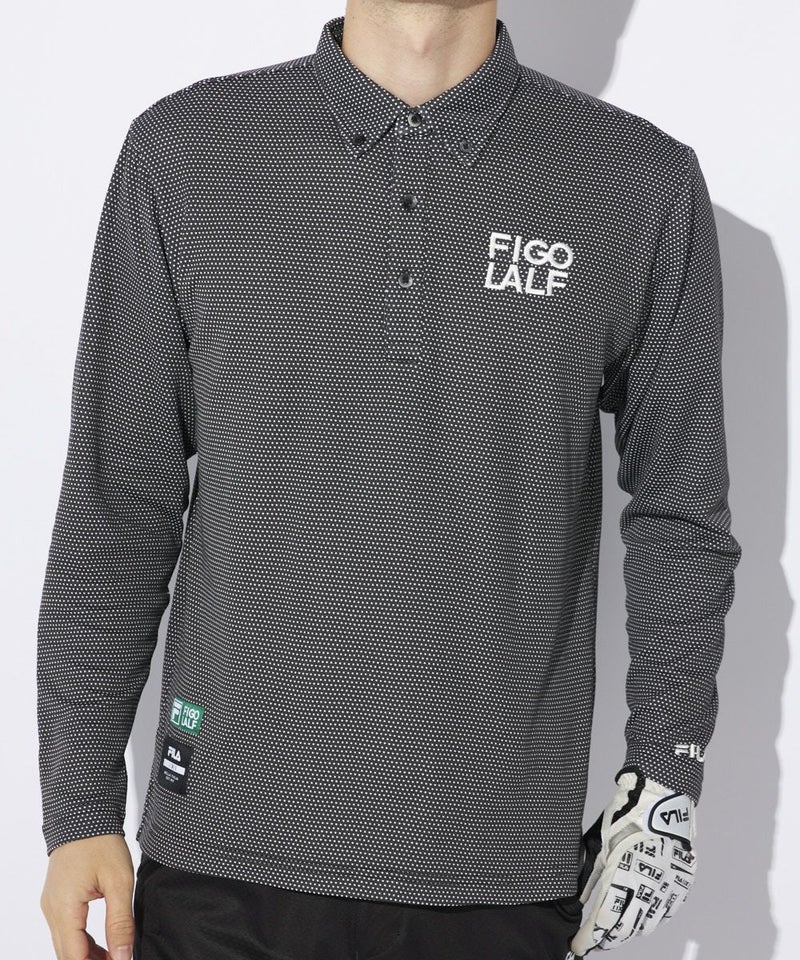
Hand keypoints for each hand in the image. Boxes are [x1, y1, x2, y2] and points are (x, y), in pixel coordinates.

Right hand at [40, 834, 135, 959]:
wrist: (84, 814)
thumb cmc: (101, 842)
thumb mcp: (119, 881)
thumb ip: (121, 922)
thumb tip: (124, 955)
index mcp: (64, 909)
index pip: (74, 957)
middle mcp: (52, 911)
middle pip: (67, 955)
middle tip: (119, 959)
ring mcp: (52, 906)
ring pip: (66, 945)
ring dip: (87, 956)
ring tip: (115, 956)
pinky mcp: (57, 900)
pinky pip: (67, 931)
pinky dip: (83, 942)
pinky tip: (103, 946)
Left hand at [566, 765, 696, 956]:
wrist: (662, 799)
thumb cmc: (627, 817)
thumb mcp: (600, 844)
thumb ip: (589, 875)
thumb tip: (576, 900)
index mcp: (623, 876)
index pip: (603, 920)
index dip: (588, 937)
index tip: (577, 945)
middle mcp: (648, 888)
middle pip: (624, 929)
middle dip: (606, 939)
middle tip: (593, 941)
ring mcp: (668, 888)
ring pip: (646, 925)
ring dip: (627, 931)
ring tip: (613, 933)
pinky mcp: (681, 884)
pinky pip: (665, 912)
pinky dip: (650, 919)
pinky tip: (640, 919)